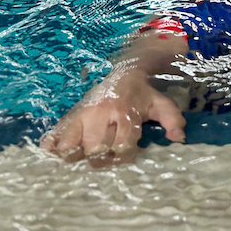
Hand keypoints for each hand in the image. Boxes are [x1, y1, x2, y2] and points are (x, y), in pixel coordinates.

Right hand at [40, 69, 185, 166]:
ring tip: (86, 157)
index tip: (128, 153)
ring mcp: (82, 114)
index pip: (122, 146)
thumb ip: (172, 119)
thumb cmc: (143, 94)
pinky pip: (54, 135)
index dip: (126, 156)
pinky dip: (52, 148)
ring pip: (72, 147)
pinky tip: (54, 155)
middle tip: (108, 156)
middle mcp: (101, 113)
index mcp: (124, 111)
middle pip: (96, 150)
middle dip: (103, 158)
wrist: (124, 72)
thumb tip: (178, 138)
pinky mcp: (70, 115)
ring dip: (78, 157)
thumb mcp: (161, 103)